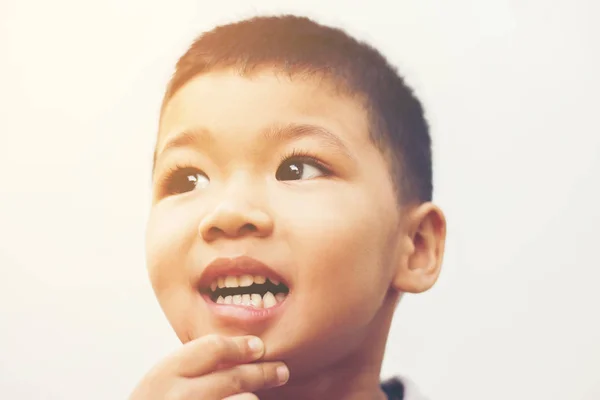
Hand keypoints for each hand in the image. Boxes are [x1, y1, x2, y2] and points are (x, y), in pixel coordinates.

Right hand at [129, 334, 288, 399]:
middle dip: (263, 372)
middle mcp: (177, 397)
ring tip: (254, 398)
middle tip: (282, 371)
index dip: (241, 346)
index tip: (259, 347)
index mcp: (164, 375)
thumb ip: (192, 368)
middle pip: (234, 378)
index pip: (213, 348)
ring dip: (251, 399)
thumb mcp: (161, 383)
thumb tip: (242, 352)